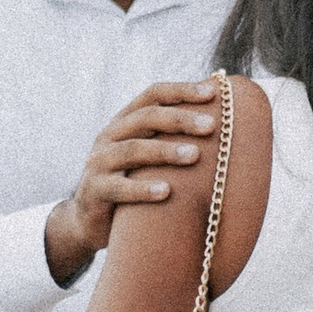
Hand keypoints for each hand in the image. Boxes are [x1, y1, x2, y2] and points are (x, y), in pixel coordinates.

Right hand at [44, 82, 224, 286]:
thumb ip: (171, 138)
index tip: (213, 93)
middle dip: (180, 119)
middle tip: (211, 126)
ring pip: (133, 150)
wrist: (89, 221)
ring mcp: (98, 163)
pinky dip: (142, 189)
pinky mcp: (94, 191)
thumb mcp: (147, 157)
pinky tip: (166, 191)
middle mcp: (109, 136)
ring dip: (165, 151)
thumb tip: (222, 122)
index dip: (182, 90)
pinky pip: (119, 188)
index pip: (153, 95)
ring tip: (194, 155)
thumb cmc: (132, 183)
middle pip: (146, 117)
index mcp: (125, 121)